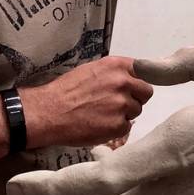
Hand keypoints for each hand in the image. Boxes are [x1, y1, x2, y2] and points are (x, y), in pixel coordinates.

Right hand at [20, 56, 152, 148]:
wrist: (48, 112)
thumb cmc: (66, 90)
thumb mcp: (92, 70)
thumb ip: (114, 73)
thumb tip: (131, 78)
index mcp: (117, 65)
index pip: (145, 72)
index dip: (138, 82)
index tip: (134, 88)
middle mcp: (123, 82)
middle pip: (146, 92)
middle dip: (135, 98)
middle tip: (117, 104)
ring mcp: (122, 104)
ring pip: (136, 110)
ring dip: (124, 114)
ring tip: (103, 115)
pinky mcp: (118, 125)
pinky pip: (126, 127)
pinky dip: (116, 129)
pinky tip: (99, 125)